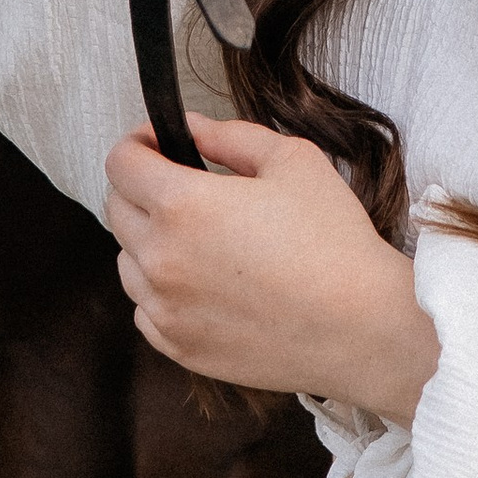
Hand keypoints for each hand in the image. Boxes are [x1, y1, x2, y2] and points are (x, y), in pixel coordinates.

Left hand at [103, 117, 439, 423]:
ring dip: (150, 242)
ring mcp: (165, 310)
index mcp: (182, 206)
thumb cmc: (333, 241)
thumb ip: (230, 137)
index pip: (121, 163)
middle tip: (185, 186)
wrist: (361, 327)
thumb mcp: (292, 160)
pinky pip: (145, 310)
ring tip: (200, 240)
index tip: (162, 143)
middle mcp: (160, 259)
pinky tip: (205, 284)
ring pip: (127, 262)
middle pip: (117, 210)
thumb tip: (191, 130)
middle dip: (142, 188)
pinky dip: (162, 292)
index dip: (139, 142)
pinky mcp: (179, 348)